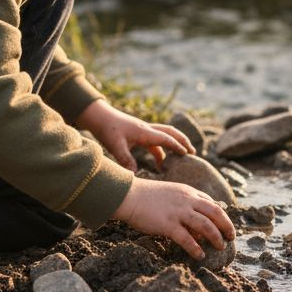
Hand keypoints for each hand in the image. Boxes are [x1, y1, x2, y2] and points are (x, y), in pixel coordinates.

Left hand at [75, 100, 192, 171]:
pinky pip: (155, 140)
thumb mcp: (116, 146)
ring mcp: (143, 130)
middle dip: (183, 141)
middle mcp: (147, 129)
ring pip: (164, 135)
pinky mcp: (139, 133)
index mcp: (144, 132)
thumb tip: (135, 175)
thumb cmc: (107, 129)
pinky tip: (161, 161)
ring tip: (180, 158)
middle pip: (171, 132)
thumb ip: (126, 160)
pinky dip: (162, 149)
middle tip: (193, 152)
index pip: (166, 138)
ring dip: (173, 145)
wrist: (99, 116)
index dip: (177, 146)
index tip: (188, 155)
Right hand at [113, 178, 234, 258]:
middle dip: (227, 226)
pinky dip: (196, 249)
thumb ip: (184, 204)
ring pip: (206, 226)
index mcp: (188, 192)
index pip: (211, 203)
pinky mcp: (168, 225)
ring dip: (216, 238)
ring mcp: (178, 212)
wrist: (128, 195)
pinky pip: (187, 239)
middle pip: (216, 212)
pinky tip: (200, 256)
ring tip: (220, 247)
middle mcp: (187, 201)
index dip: (221, 215)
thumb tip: (196, 226)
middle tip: (231, 237)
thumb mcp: (170, 194)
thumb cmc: (146, 196)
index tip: (225, 225)